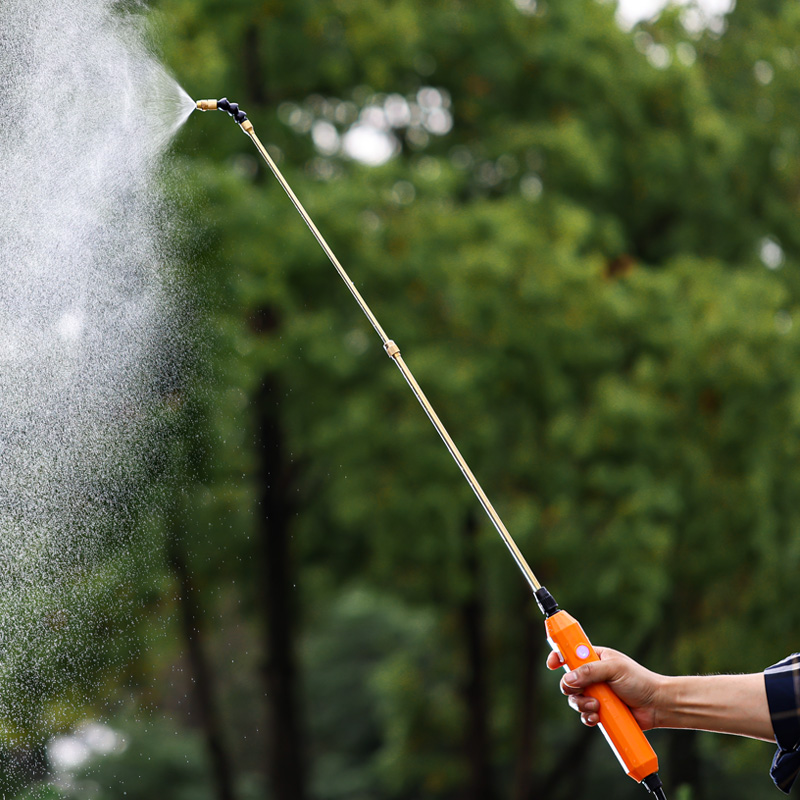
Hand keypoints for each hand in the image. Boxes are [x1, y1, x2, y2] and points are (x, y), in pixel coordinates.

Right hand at [546, 646, 663, 730]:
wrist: (657, 705)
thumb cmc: (639, 680)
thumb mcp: (614, 669)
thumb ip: (589, 671)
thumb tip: (567, 679)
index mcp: (594, 658)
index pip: (570, 654)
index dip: (558, 656)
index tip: (551, 664)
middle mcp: (592, 676)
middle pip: (568, 680)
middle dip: (571, 688)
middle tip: (581, 691)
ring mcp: (596, 694)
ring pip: (574, 699)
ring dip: (581, 705)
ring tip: (596, 707)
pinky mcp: (601, 711)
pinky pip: (585, 715)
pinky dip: (587, 717)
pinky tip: (597, 718)